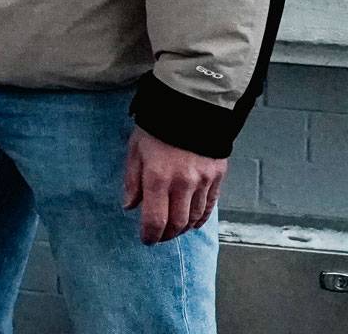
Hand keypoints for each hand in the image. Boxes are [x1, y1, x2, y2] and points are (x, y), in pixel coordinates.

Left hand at [123, 127, 225, 243]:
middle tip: (158, 237)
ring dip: (183, 229)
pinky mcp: (217, 177)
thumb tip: (129, 206)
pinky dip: (200, 218)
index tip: (145, 239)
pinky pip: (210, 206)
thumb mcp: (135, 150)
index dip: (150, 234)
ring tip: (173, 230)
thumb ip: (132, 180)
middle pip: (177, 224)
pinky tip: (192, 222)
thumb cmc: (156, 128)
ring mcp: (203, 181)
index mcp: (157, 177)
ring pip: (194, 217)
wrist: (190, 107)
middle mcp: (182, 183)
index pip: (155, 219)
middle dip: (166, 235)